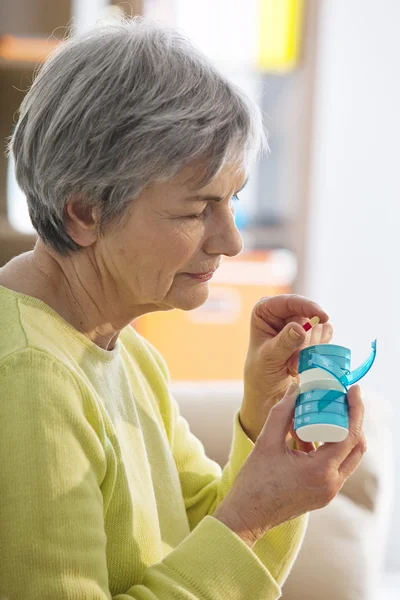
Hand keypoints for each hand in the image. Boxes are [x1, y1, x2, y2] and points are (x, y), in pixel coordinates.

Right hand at [214, 383, 366, 547]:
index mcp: (320, 471)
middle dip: (352, 420)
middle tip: (342, 399)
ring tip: (322, 413)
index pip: (350, 435)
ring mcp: (329, 492)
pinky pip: (334, 466)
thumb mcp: (266, 442)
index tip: (353, 390)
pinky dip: (328, 448)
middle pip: (356, 447)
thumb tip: (296, 388)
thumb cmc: (254, 483)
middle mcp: (331, 484)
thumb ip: (282, 413)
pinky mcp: (322, 494)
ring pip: (347, 457)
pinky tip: (306, 434)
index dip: (355, 409)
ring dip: (340, 434)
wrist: (246, 517)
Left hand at [240, 294, 332, 441]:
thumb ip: (284, 343)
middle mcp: (282, 312)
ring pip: (319, 326)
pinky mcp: (311, 333)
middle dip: (306, 339)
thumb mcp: (269, 358)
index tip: (322, 317)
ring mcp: (299, 321)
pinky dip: (318, 350)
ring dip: (311, 348)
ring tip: (294, 363)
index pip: (289, 301)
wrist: (270, 390)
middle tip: (294, 361)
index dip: (308, 306)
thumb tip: (300, 328)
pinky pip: (325, 335)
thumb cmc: (261, 372)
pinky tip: (304, 361)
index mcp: (265, 310)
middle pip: (308, 314)